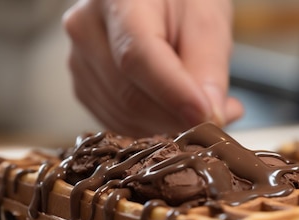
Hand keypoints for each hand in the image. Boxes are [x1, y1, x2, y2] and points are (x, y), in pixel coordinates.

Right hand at [63, 0, 243, 136]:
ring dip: (171, 126)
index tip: (206, 117)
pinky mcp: (85, 87)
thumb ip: (209, 68)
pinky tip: (181, 113)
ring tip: (207, 110)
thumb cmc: (185, 0)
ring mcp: (79, 61)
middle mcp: (86, 29)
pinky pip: (120, 123)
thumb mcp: (209, 21)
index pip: (137, 57)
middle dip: (178, 119)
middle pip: (129, 95)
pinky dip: (155, 128)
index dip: (173, 94)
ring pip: (125, 116)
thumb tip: (208, 117)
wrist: (155, 1)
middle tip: (219, 119)